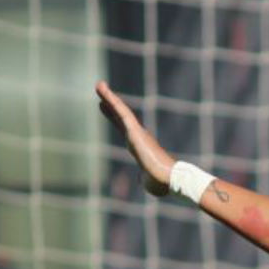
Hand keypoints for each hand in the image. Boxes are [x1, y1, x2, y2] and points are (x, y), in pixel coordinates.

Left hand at [96, 81, 174, 195]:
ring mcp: (137, 132)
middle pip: (121, 118)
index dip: (116, 119)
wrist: (169, 179)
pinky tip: (102, 91)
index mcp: (140, 148)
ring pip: (120, 111)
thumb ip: (144, 177)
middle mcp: (139, 137)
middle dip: (111, 106)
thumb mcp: (149, 181)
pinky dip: (111, 100)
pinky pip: (121, 112)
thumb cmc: (162, 183)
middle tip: (102, 94)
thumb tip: (143, 179)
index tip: (107, 110)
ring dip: (109, 97)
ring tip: (99, 85)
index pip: (125, 130)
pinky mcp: (134, 130)